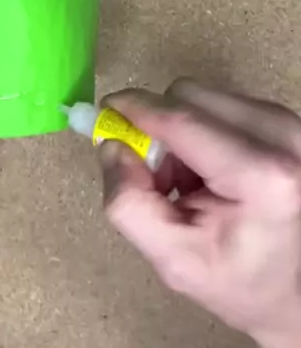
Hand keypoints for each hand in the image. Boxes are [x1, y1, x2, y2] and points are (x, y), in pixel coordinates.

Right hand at [101, 82, 300, 347]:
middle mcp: (280, 136)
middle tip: (158, 178)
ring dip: (180, 131)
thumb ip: (130, 204)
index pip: (182, 120)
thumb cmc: (238, 279)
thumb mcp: (173, 259)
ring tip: (189, 180)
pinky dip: (202, 129)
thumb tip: (110, 146)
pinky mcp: (283, 119)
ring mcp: (287, 124)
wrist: (294, 287)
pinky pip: (221, 103)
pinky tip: (211, 171)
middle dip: (159, 130)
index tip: (103, 110)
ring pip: (202, 97)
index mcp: (260, 174)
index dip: (135, 109)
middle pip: (190, 97)